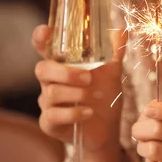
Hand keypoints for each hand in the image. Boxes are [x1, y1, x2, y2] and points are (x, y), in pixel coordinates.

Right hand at [33, 25, 125, 161]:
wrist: (108, 130)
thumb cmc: (105, 98)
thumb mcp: (112, 74)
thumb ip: (114, 53)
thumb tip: (120, 31)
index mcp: (62, 67)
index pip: (44, 49)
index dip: (41, 39)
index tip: (45, 31)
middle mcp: (50, 83)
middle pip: (42, 69)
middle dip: (65, 72)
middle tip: (89, 78)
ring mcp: (48, 104)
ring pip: (50, 93)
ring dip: (76, 94)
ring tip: (95, 97)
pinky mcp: (49, 123)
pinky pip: (54, 115)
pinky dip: (73, 113)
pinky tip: (88, 113)